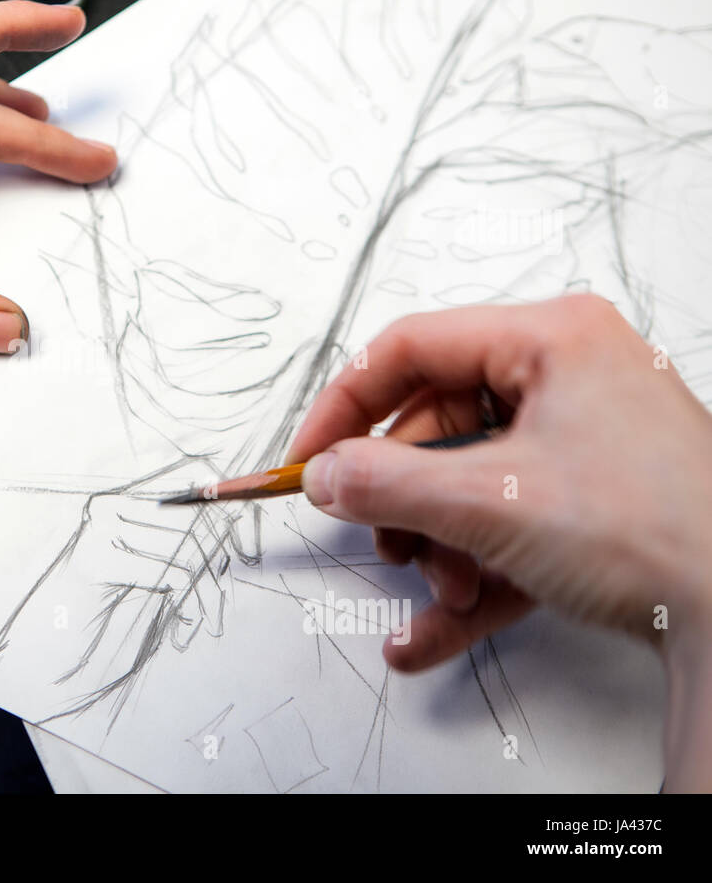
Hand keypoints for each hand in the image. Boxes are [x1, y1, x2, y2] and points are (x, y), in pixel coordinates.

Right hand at [286, 294, 711, 789]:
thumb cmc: (658, 535)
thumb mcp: (491, 502)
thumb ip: (386, 484)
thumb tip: (325, 476)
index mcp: (552, 339)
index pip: (412, 348)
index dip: (346, 406)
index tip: (310, 460)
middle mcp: (569, 375)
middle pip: (437, 425)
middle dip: (407, 502)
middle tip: (387, 544)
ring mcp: (585, 437)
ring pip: (467, 480)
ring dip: (440, 546)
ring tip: (449, 592)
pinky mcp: (593, 495)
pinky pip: (504, 520)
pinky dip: (471, 570)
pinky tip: (435, 629)